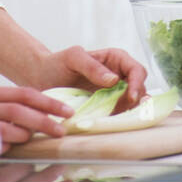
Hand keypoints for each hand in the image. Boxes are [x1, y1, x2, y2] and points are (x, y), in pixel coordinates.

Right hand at [0, 84, 74, 154]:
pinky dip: (7, 148)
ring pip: (8, 130)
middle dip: (43, 122)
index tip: (69, 111)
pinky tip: (9, 148)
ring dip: (22, 136)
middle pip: (18, 110)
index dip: (49, 103)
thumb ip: (16, 107)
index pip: (25, 94)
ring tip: (24, 140)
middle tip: (61, 131)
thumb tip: (46, 114)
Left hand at [27, 46, 148, 113]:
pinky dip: (119, 119)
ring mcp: (113, 93)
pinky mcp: (106, 107)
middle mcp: (118, 75)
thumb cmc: (57, 63)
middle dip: (138, 99)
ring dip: (131, 111)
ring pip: (132, 103)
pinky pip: (118, 114)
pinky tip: (113, 123)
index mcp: (115, 59)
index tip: (132, 96)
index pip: (136, 69)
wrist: (42, 78)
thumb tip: (114, 79)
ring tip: (124, 119)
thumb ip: (92, 66)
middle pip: (139, 87)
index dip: (137, 83)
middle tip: (131, 111)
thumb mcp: (73, 58)